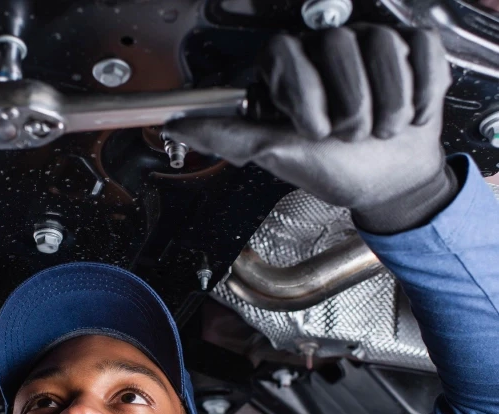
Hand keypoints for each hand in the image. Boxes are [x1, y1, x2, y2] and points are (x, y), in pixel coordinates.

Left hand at [165, 26, 458, 234]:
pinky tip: (411, 116)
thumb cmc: (330, 168)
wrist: (387, 184)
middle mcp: (326, 50)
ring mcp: (370, 45)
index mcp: (289, 70)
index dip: (304, 93)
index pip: (285, 52)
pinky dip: (420, 92)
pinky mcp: (413, 49)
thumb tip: (176, 126)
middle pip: (338, 46)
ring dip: (386, 106)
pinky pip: (420, 50)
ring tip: (379, 130)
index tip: (314, 131)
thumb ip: (229, 137)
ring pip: (382, 46)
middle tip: (347, 136)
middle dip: (349, 109)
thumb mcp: (277, 155)